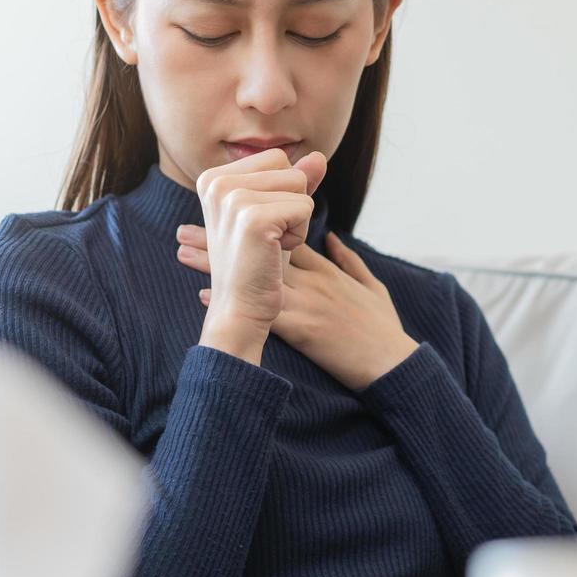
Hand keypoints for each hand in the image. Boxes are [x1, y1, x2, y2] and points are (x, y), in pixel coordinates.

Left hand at [175, 225, 420, 392]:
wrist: (393, 363)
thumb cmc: (384, 330)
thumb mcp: (372, 286)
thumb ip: (350, 260)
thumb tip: (332, 237)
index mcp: (326, 269)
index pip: (284, 237)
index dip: (254, 223)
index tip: (226, 213)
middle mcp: (312, 280)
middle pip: (260, 248)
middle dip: (222, 237)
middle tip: (186, 228)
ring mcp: (307, 301)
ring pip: (254, 273)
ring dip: (216, 264)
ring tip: (183, 253)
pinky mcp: (304, 328)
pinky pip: (261, 309)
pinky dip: (234, 301)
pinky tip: (206, 295)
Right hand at [189, 147, 326, 347]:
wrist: (240, 308)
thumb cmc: (259, 262)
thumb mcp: (274, 213)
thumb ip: (295, 181)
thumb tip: (319, 156)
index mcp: (213, 177)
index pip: (277, 158)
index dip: (282, 193)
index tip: (260, 224)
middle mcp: (216, 182)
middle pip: (291, 170)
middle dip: (292, 205)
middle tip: (267, 238)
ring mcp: (232, 198)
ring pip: (301, 188)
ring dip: (297, 221)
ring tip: (270, 245)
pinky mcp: (253, 217)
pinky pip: (305, 208)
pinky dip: (299, 235)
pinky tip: (274, 253)